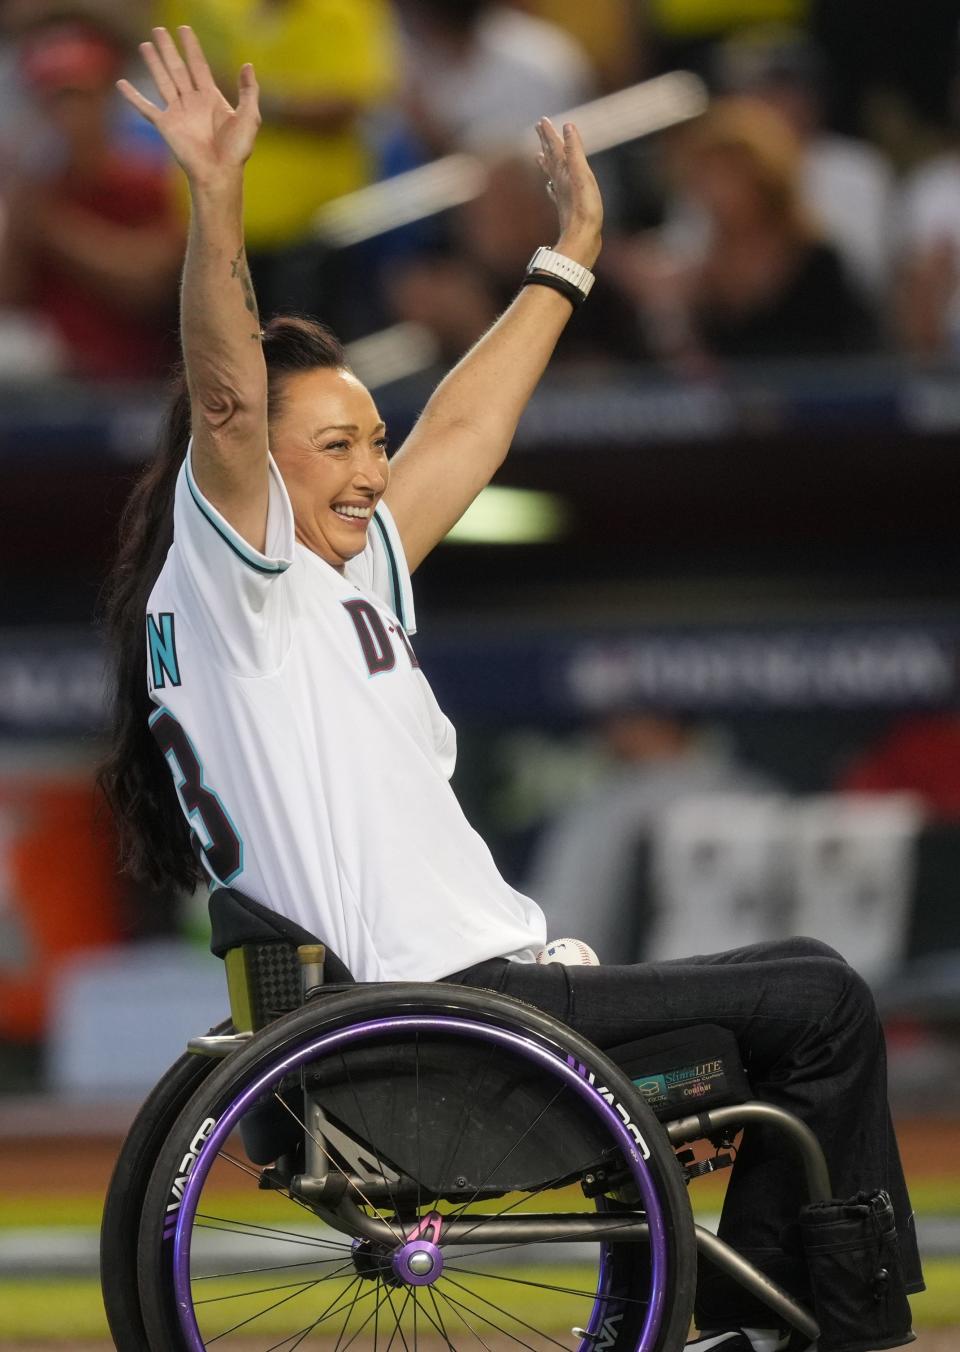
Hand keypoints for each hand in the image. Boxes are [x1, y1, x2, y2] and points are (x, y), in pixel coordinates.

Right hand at [117, 27, 259, 186]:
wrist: (220, 174)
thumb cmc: (236, 151)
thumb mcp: (250, 117)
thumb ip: (249, 91)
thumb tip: (247, 65)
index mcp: (210, 97)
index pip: (198, 65)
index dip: (191, 47)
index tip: (183, 29)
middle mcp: (192, 101)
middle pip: (178, 68)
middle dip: (168, 49)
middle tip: (158, 29)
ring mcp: (178, 112)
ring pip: (163, 80)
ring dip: (153, 63)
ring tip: (145, 45)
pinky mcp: (166, 125)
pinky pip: (146, 108)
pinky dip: (133, 97)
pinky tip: (121, 84)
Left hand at [535, 117, 602, 267]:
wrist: (582, 240)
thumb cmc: (584, 209)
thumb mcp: (582, 175)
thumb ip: (574, 151)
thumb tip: (567, 127)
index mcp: (563, 173)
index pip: (555, 148)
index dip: (549, 134)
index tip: (542, 121)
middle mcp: (560, 183)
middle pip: (551, 158)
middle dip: (546, 143)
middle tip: (539, 128)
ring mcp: (562, 196)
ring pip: (552, 174)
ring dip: (547, 163)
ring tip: (539, 155)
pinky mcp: (567, 208)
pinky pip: (556, 191)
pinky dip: (553, 185)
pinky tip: (551, 187)